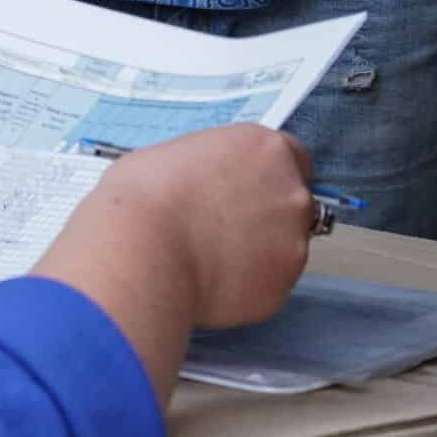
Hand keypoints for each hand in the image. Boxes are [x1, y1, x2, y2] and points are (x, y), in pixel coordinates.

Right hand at [34, 126, 314, 408]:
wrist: (142, 251)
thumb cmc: (145, 196)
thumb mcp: (174, 155)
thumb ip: (208, 167)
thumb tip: (202, 185)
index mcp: (265, 148)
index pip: (294, 157)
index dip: (269, 175)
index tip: (248, 189)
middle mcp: (290, 192)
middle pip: (292, 203)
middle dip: (266, 215)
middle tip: (222, 227)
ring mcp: (293, 243)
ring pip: (284, 248)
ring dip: (258, 252)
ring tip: (209, 258)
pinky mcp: (282, 287)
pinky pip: (269, 285)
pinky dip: (247, 285)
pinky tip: (210, 281)